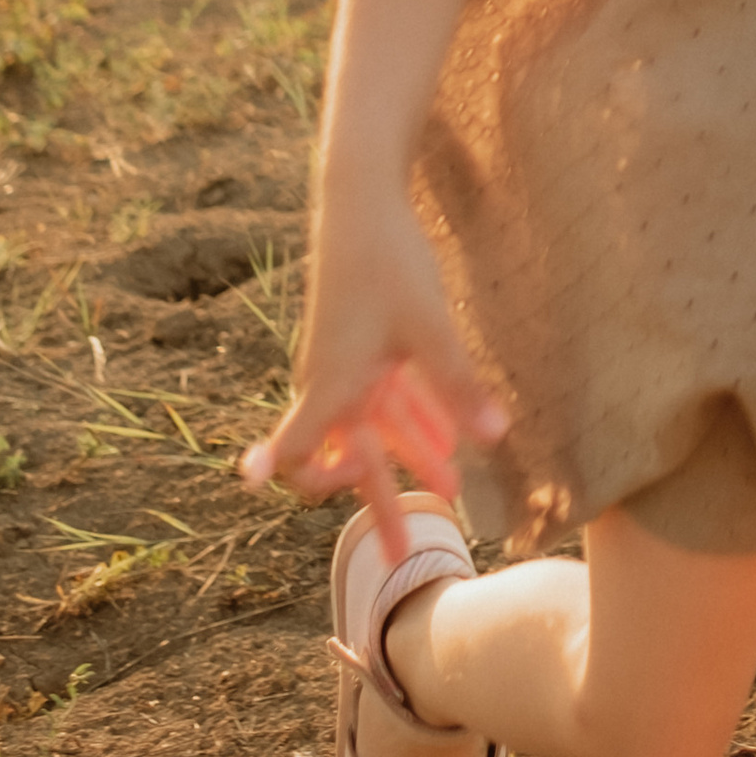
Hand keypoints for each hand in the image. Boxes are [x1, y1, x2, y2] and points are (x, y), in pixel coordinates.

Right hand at [239, 188, 509, 563]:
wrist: (365, 200)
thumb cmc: (388, 263)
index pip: (294, 451)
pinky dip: (417, 419)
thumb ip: (458, 386)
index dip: (283, 477)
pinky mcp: (366, 344)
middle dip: (379, 504)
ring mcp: (348, 364)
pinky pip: (389, 396)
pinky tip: (453, 438)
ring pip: (379, 428)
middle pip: (351, 459)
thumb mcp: (429, 329)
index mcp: (331, 386)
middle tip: (399, 556)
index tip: (262, 498)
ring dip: (412, 459)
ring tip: (453, 494)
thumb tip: (493, 439)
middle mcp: (331, 383)